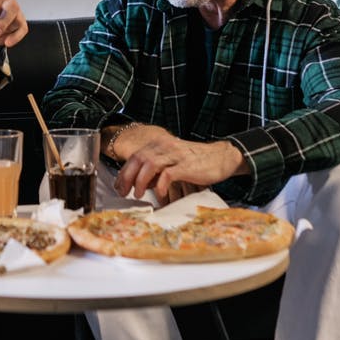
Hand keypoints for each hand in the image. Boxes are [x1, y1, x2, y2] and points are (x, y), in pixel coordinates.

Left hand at [107, 124, 246, 205]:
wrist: (221, 157)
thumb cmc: (195, 162)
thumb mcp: (172, 160)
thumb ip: (157, 169)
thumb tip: (142, 183)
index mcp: (159, 145)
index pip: (135, 156)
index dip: (124, 172)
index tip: (119, 187)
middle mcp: (164, 147)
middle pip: (138, 159)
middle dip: (127, 177)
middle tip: (123, 193)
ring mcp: (175, 155)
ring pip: (149, 165)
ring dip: (140, 181)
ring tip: (138, 194)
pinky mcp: (186, 166)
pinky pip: (167, 175)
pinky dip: (160, 186)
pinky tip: (160, 194)